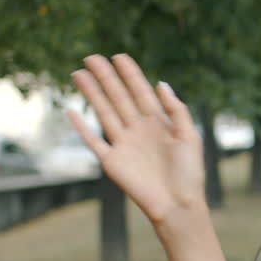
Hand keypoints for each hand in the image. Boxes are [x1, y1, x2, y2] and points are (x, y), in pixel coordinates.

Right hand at [67, 54, 204, 223]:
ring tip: (78, 74)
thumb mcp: (190, 136)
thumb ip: (176, 110)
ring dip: (91, 93)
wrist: (178, 204)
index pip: (140, 91)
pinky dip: (81, 126)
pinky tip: (70, 110)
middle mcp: (138, 129)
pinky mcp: (112, 161)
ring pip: (103, 112)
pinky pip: (93, 140)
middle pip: (118, 97)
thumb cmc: (189, 173)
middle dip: (105, 77)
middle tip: (91, 57)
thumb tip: (160, 83)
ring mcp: (123, 144)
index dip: (130, 73)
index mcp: (158, 122)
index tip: (119, 56)